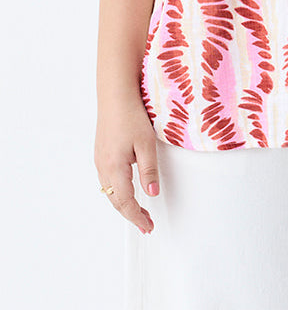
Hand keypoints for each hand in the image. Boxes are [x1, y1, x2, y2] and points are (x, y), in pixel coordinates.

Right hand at [94, 94, 159, 234]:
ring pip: (110, 192)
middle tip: (146, 224)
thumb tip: (152, 195)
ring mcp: (100, 160)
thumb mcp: (147, 144)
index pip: (126, 202)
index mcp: (114, 167)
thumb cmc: (131, 116)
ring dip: (123, 204)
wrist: (116, 95)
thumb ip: (149, 171)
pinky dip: (117, 191)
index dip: (137, 217)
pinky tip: (126, 189)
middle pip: (115, 200)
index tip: (148, 227)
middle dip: (131, 214)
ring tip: (138, 211)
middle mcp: (103, 167)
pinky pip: (107, 180)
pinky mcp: (101, 153)